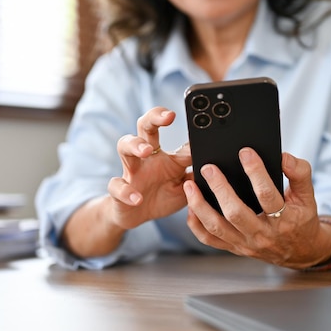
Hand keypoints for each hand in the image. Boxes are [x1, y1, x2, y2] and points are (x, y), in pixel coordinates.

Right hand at [107, 107, 192, 229]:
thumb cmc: (164, 196)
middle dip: (154, 117)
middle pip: (144, 126)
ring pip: (124, 146)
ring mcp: (131, 172)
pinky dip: (126, 192)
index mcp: (163, 154)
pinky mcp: (119, 191)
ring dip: (135, 145)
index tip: (186, 114)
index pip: (164, 128)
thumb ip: (196, 173)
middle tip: (168, 116)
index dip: (169, 117)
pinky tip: (137, 198)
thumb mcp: (185, 185)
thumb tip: (214, 161)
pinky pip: (116, 185)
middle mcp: (146, 157)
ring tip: (146, 150)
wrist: (138, 216)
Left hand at [184, 150, 330, 268]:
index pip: (267, 195)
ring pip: (217, 227)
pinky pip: (209, 239)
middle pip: (236, 213)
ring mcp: (245, 243)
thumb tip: (283, 157)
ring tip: (190, 185)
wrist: (300, 251)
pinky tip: (190, 206)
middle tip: (208, 168)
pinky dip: (196, 224)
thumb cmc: (301, 218)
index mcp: (284, 220)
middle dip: (220, 189)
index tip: (245, 152)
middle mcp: (262, 235)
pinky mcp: (234, 248)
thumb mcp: (308, 196)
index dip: (256, 172)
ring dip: (200, 206)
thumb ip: (299, 173)